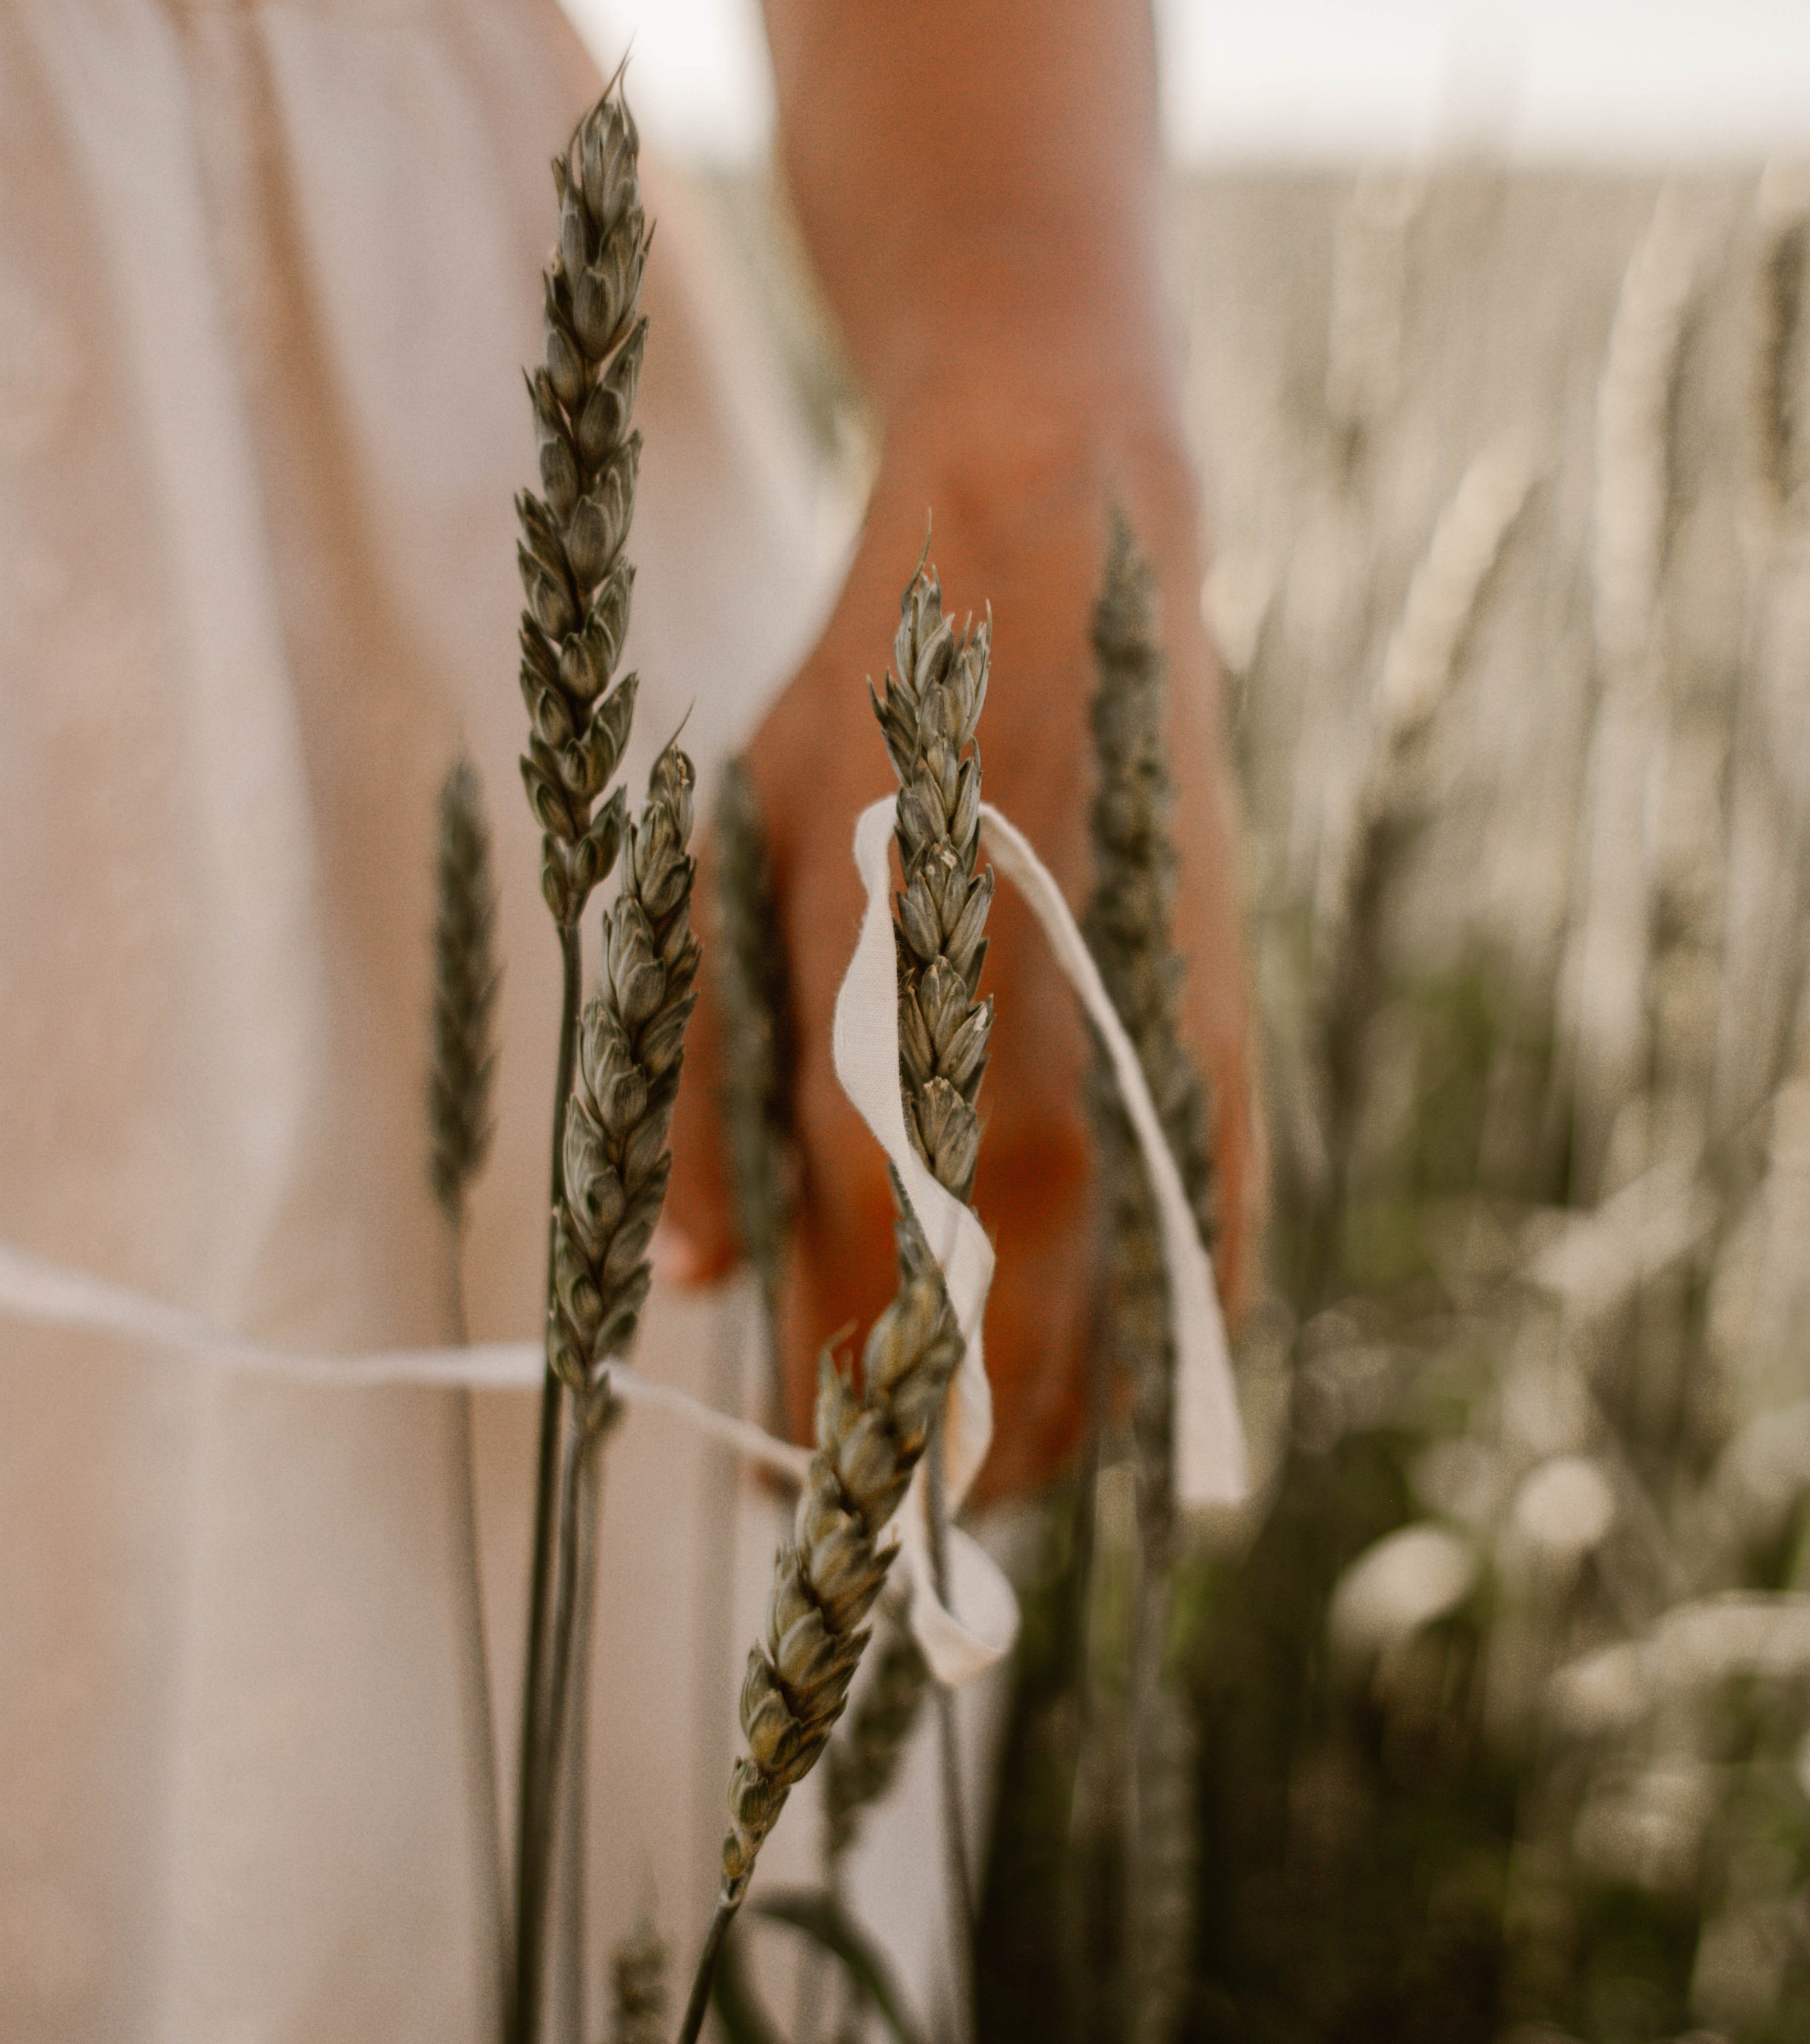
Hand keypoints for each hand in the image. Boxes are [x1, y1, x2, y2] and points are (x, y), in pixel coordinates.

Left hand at [662, 397, 1261, 1500]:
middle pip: (1002, 1398)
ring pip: (1116, 1355)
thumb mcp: (725, 901)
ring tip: (974, 1431)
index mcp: (897, 1099)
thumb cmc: (857, 736)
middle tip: (869, 1473)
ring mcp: (1154, 1103)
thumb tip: (697, 1281)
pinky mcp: (1226, 1059)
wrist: (1052, 567)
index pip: (864, 1354)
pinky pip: (1206, 1261)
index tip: (780, 1476)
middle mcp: (1043, 1130)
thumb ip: (693, 1106)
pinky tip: (1103, 1356)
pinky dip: (1153, 1338)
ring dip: (1043, 1425)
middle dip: (932, 1468)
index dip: (823, 1448)